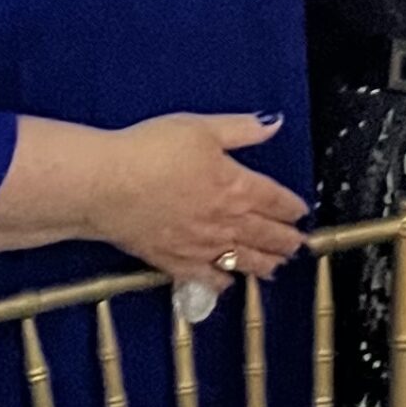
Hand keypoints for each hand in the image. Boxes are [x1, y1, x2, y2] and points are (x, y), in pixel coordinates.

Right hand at [89, 112, 307, 292]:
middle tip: (297, 246)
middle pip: (265, 234)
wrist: (105, 185)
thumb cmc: (151, 151)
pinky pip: (206, 278)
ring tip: (276, 268)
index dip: (291, 207)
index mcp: (237, 187)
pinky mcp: (173, 261)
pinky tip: (228, 283)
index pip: (275, 200)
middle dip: (285, 241)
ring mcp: (200, 245)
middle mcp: (224, 221)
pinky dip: (222, 282)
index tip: (300, 213)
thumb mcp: (202, 128)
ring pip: (242, 260)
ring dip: (264, 264)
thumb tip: (274, 123)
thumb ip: (242, 129)